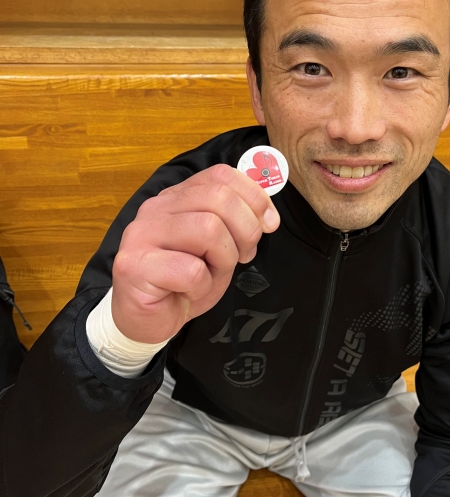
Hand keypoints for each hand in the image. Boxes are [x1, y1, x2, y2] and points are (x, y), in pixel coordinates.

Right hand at [111, 164, 279, 342]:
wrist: (147, 321)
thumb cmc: (184, 283)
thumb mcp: (220, 247)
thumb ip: (237, 223)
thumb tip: (267, 216)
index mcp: (177, 197)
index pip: (220, 175)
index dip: (254, 197)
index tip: (268, 224)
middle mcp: (156, 208)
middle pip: (219, 197)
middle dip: (245, 231)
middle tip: (242, 256)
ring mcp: (141, 234)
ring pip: (208, 228)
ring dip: (223, 259)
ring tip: (210, 275)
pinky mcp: (134, 265)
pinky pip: (191, 270)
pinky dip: (202, 286)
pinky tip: (187, 292)